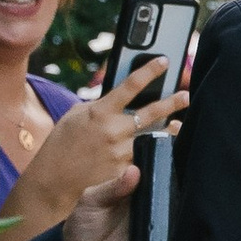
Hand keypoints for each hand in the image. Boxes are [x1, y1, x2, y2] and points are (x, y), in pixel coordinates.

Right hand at [3, 60, 186, 240]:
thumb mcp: (76, 115)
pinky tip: (160, 150)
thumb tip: (119, 97)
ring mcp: (121, 151)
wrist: (54, 178)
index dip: (150, 70)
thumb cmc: (62, 143)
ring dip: (168, 131)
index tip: (164, 61)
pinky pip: (143, 156)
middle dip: (172, 102)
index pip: (131, 85)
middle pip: (152, 112)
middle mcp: (114, 130)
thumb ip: (99, 105)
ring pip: (153, 137)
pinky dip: (152, 151)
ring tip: (178, 125)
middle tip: (185, 96)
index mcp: (100, 111)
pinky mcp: (124, 169)